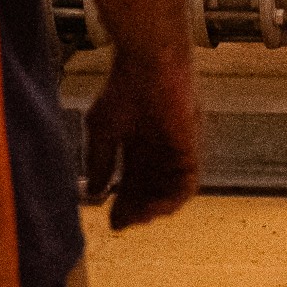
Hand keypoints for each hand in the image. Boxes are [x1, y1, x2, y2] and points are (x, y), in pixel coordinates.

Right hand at [85, 45, 200, 228]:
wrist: (148, 63)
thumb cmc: (124, 88)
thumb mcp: (102, 130)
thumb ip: (100, 162)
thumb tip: (96, 192)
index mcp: (139, 146)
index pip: (134, 183)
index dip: (124, 204)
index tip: (112, 221)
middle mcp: (159, 151)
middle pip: (152, 191)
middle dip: (138, 211)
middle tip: (124, 224)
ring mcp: (176, 149)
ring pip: (171, 190)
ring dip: (156, 209)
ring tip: (139, 218)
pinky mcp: (190, 147)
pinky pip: (188, 181)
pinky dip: (174, 199)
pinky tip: (156, 208)